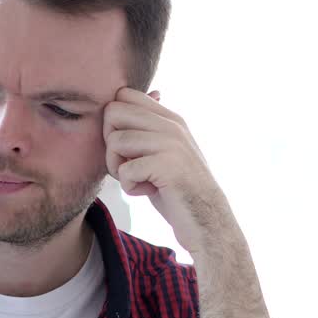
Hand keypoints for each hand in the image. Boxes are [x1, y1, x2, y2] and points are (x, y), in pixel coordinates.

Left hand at [104, 87, 230, 254]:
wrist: (207, 221)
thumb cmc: (179, 190)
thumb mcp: (164, 153)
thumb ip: (147, 130)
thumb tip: (134, 97)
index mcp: (170, 118)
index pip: (123, 96)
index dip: (113, 122)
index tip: (126, 147)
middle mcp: (171, 125)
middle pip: (113, 113)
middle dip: (110, 142)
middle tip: (126, 164)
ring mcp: (171, 144)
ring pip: (115, 141)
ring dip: (117, 168)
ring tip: (138, 180)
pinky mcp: (167, 166)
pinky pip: (125, 169)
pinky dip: (129, 187)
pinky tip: (147, 191)